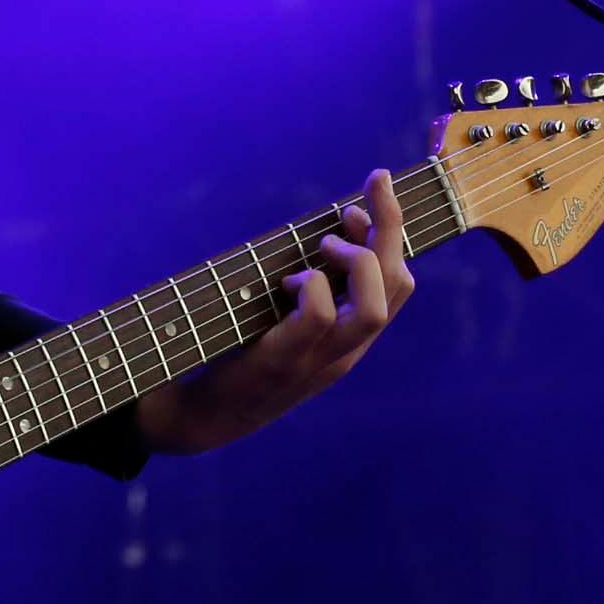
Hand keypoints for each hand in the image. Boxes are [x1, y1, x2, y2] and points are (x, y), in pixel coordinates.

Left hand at [133, 167, 414, 457]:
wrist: (203, 415)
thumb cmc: (242, 353)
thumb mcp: (287, 316)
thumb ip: (312, 283)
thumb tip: (322, 227)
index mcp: (352, 336)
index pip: (399, 282)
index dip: (394, 230)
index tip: (375, 188)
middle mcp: (346, 350)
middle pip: (397, 284)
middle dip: (388, 227)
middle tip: (362, 196)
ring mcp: (319, 361)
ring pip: (374, 308)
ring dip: (356, 261)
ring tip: (325, 244)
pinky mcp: (284, 363)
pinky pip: (319, 317)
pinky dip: (311, 286)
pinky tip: (289, 280)